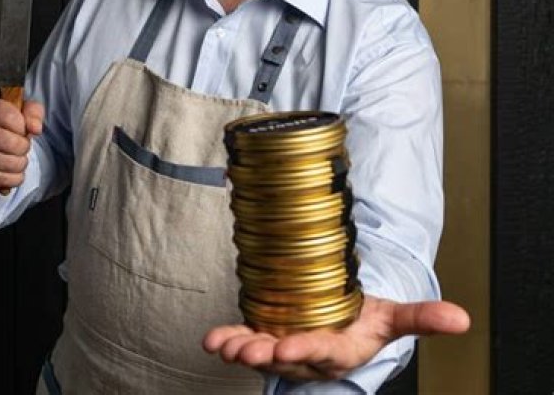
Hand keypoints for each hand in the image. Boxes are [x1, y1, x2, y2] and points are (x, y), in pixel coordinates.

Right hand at [0, 97, 43, 192]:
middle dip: (24, 148)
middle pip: (12, 144)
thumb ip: (34, 113)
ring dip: (20, 165)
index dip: (23, 127)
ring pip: (7, 164)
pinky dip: (12, 179)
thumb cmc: (6, 122)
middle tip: (21, 146)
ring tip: (17, 159)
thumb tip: (35, 128)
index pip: (11, 118)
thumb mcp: (22, 109)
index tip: (21, 129)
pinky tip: (10, 172)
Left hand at [203, 294, 469, 380]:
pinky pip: (246, 340)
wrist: (345, 327)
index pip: (322, 352)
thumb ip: (423, 318)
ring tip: (223, 345)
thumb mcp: (395, 317)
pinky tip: (212, 339)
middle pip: (285, 356)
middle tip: (246, 349)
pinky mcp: (268, 336)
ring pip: (261, 352)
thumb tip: (462, 318)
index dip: (305, 350)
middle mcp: (309, 354)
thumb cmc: (367, 323)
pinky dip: (227, 340)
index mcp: (340, 349)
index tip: (287, 346)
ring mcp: (285, 347)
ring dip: (240, 348)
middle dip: (264, 353)